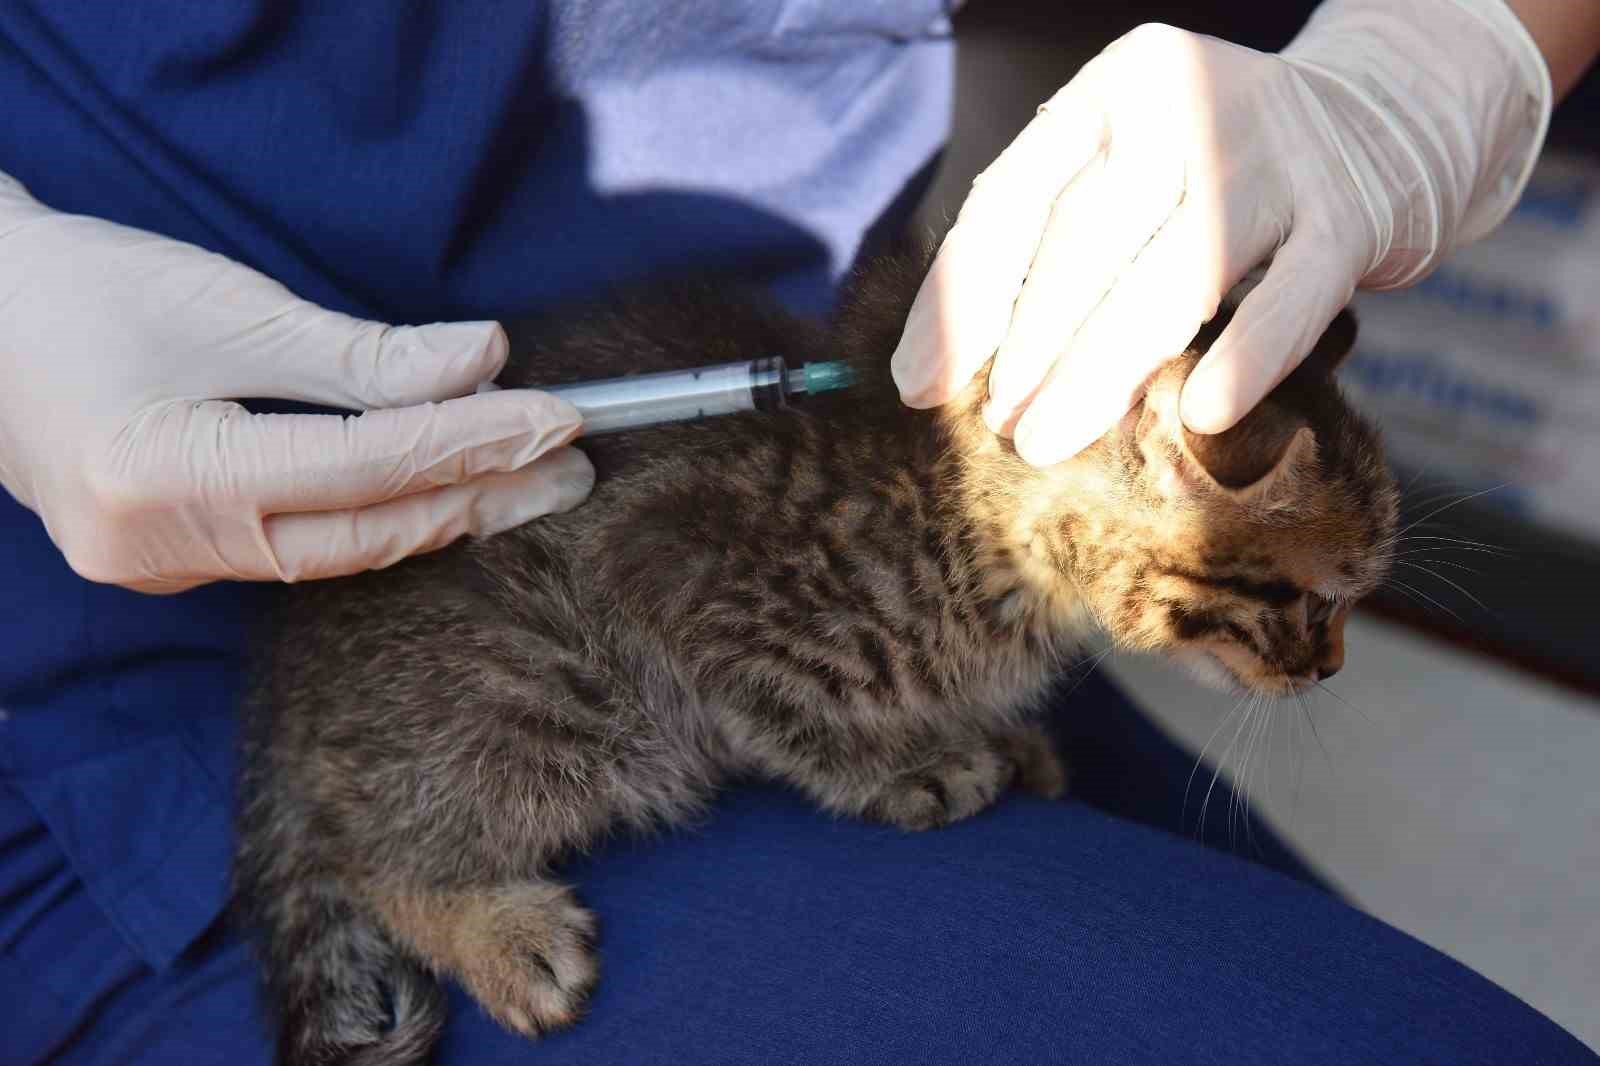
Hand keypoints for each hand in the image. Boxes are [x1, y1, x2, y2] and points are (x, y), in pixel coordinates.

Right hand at [0, 174, 592, 593]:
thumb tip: (486, 361)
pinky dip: (375, 516)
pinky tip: (438, 495)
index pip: (364, 467)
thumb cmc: (84, 291)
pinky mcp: (172, 562)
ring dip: (437, 512)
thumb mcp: (228, 306)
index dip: (472, 441)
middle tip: (573, 467)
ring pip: (337, 551)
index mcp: (161, 476)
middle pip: (362, 532)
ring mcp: (161, 569)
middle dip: (479, 496)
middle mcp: (158, 547)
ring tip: (529, 481)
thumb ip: (363, 353)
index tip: (559, 415)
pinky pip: (301, 548)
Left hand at [891, 0, 1550, 464]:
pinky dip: (1248, 354)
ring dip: (1101, 368)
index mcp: (1111, 90)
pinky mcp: (1349, 216)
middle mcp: (1187, 103)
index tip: (921, 386)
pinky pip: (1292, 297)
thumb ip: (1047, 246)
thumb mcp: (1127, 171)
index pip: (1010, 199)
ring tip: (1046, 440)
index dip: (960, 302)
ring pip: (1175, 273)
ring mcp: (1275, 157)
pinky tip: (1200, 413)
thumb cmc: (1216, 171)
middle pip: (1085, 237)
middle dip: (1027, 346)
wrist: (1387, 120)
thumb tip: (938, 370)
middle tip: (995, 428)